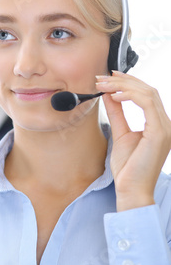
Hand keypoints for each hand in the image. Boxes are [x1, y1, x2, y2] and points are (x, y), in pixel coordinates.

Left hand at [96, 71, 170, 210]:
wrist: (131, 189)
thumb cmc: (127, 167)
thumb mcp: (119, 134)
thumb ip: (117, 113)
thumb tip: (109, 95)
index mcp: (158, 123)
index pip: (146, 94)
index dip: (128, 81)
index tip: (109, 76)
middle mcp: (165, 123)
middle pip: (147, 90)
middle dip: (122, 80)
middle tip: (101, 77)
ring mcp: (165, 127)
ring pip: (148, 93)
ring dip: (123, 85)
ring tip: (103, 85)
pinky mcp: (160, 132)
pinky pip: (147, 104)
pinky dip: (130, 96)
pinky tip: (113, 95)